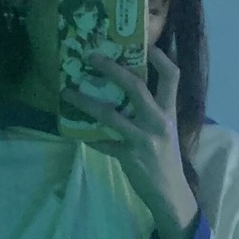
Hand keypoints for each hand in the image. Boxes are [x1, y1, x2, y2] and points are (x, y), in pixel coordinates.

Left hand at [66, 44, 197, 238]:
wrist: (171, 193)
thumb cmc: (165, 157)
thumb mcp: (166, 130)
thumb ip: (152, 111)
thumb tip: (127, 90)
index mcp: (169, 112)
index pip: (172, 77)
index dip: (161, 58)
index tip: (146, 45)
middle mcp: (158, 122)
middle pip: (136, 87)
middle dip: (112, 69)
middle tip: (91, 57)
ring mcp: (143, 140)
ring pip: (110, 115)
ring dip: (85, 102)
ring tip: (67, 93)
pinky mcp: (129, 157)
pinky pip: (102, 143)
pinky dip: (88, 137)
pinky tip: (75, 132)